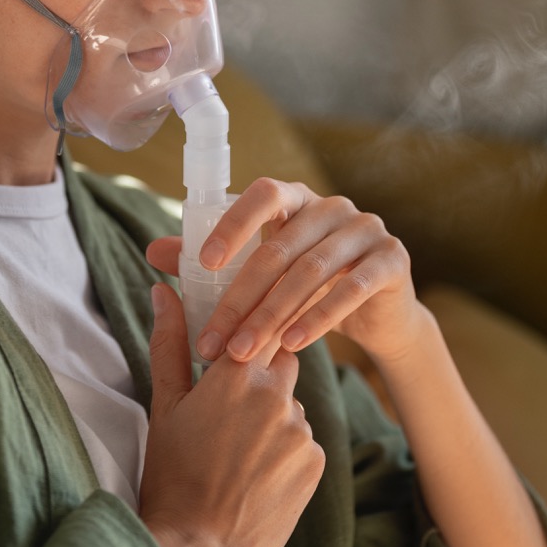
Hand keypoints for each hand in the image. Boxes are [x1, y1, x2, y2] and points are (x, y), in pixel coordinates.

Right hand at [139, 282, 324, 546]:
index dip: (250, 335)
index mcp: (236, 373)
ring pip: (292, 405)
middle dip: (262, 376)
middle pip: (282, 361)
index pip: (260, 327)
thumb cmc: (172, 475)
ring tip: (237, 454)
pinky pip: (303, 442)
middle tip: (231, 408)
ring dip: (273, 417)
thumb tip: (163, 290)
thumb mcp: (165, 405)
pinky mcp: (315, 462)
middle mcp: (276, 394)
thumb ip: (169, 342)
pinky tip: (255, 476)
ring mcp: (300, 430)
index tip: (238, 347)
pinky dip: (284, 452)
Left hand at [146, 178, 424, 370]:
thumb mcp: (262, 273)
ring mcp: (366, 228)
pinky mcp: (392, 259)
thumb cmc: (309, 286)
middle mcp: (331, 206)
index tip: (203, 263)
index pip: (263, 195)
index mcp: (295, 198)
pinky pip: (352, 288)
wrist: (378, 313)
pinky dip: (319, 318)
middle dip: (241, 298)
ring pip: (311, 272)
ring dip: (273, 315)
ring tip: (245, 351)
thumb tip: (153, 251)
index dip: (233, 225)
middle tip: (214, 340)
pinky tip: (293, 344)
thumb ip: (213, 261)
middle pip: (280, 248)